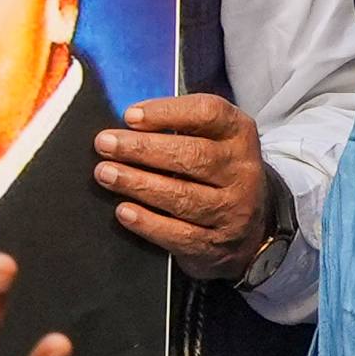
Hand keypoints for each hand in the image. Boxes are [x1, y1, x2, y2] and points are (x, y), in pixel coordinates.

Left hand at [97, 95, 276, 281]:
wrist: (249, 227)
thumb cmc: (214, 172)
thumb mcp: (210, 140)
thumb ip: (176, 126)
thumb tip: (126, 123)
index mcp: (239, 134)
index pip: (209, 113)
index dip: (167, 112)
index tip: (130, 115)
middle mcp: (241, 171)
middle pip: (192, 156)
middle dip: (142, 149)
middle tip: (105, 144)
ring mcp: (233, 210)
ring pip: (183, 197)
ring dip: (138, 184)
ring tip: (106, 174)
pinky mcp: (217, 243)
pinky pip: (179, 234)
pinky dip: (148, 223)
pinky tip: (123, 211)